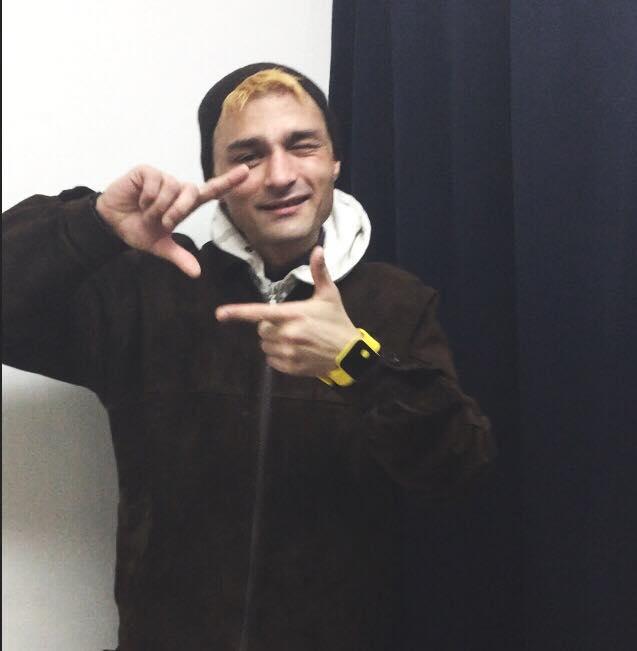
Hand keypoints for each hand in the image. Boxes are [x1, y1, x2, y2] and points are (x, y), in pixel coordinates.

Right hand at [96, 164, 248, 276]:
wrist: (112, 224)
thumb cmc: (138, 230)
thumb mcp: (160, 247)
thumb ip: (180, 257)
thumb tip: (197, 273)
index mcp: (185, 205)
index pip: (211, 191)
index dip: (228, 181)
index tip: (246, 171)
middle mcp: (177, 189)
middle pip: (191, 191)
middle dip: (177, 210)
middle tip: (162, 222)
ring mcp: (162, 178)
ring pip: (172, 188)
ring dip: (158, 206)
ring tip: (146, 211)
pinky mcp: (146, 172)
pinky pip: (155, 182)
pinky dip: (147, 196)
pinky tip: (138, 199)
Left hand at [216, 246, 359, 375]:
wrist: (350, 354)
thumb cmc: (337, 321)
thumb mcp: (329, 295)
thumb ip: (319, 272)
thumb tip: (318, 249)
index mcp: (294, 314)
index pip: (260, 312)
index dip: (238, 312)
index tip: (220, 313)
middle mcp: (288, 334)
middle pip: (261, 330)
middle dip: (270, 326)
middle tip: (290, 324)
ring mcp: (289, 352)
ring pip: (265, 346)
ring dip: (274, 342)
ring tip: (294, 338)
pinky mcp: (290, 367)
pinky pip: (271, 361)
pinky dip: (278, 356)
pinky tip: (295, 351)